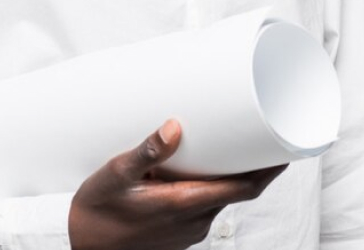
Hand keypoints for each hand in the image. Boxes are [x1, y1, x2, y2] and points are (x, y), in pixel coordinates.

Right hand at [68, 119, 286, 249]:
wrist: (78, 245)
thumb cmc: (96, 209)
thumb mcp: (117, 173)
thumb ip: (148, 151)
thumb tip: (175, 126)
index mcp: (185, 204)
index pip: (243, 188)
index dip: (269, 170)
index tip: (285, 149)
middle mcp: (193, 221)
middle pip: (236, 191)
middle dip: (253, 166)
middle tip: (263, 135)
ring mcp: (186, 231)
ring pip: (219, 199)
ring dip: (229, 176)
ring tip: (231, 144)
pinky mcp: (176, 234)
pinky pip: (203, 208)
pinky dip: (211, 187)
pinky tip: (199, 170)